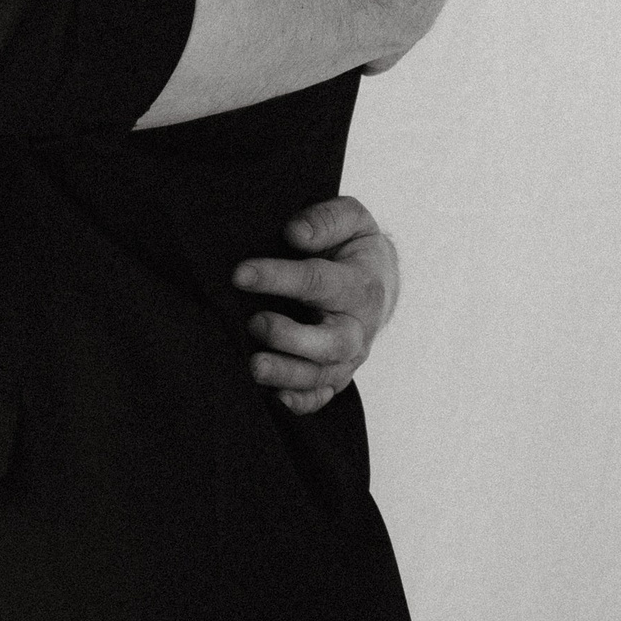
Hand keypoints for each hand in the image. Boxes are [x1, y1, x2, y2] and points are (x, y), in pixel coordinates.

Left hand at [234, 194, 399, 415]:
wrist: (380, 281)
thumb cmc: (355, 247)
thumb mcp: (352, 219)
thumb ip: (326, 220)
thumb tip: (295, 234)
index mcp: (359, 283)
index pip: (317, 281)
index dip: (278, 277)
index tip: (240, 274)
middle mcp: (358, 325)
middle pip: (331, 342)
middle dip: (291, 337)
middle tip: (255, 323)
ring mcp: (350, 355)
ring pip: (323, 374)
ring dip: (289, 374)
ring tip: (254, 366)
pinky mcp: (338, 373)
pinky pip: (323, 394)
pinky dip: (302, 401)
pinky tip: (277, 398)